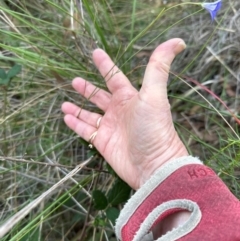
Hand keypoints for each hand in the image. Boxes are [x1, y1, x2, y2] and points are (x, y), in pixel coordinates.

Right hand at [61, 38, 187, 189]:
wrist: (154, 165)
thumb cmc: (155, 129)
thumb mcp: (154, 95)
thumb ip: (158, 68)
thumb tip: (177, 42)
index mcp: (129, 98)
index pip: (114, 77)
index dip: (105, 65)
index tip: (95, 53)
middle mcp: (119, 111)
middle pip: (99, 96)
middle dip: (87, 89)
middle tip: (74, 81)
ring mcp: (110, 128)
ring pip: (90, 115)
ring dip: (77, 109)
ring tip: (64, 103)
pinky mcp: (103, 143)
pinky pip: (86, 131)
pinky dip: (76, 125)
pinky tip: (66, 118)